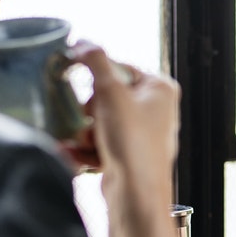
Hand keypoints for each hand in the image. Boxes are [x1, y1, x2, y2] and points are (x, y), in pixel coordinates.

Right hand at [69, 41, 181, 236]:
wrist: (135, 194)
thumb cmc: (132, 142)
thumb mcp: (110, 92)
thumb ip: (95, 61)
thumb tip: (82, 42)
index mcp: (161, 88)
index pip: (120, 66)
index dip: (96, 75)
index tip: (75, 77)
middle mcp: (157, 109)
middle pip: (106, 95)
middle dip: (89, 110)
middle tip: (89, 119)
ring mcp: (143, 134)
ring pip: (99, 120)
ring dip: (85, 131)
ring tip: (87, 142)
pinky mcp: (129, 155)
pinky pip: (100, 143)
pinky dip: (86, 149)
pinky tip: (76, 156)